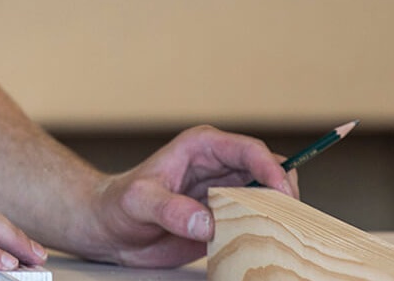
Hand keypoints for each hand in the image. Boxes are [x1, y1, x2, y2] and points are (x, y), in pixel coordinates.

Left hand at [84, 125, 291, 266]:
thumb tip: (205, 223)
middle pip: (271, 174)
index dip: (272, 170)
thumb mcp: (138, 202)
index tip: (282, 195)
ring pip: (269, 199)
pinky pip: (257, 222)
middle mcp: (220, 167)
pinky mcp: (226, 217)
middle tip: (285, 221)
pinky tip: (261, 245)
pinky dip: (265, 232)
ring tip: (273, 235)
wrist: (108, 229)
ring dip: (276, 215)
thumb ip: (169, 209)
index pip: (250, 151)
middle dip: (283, 196)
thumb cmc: (117, 205)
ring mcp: (226, 193)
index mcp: (202, 147)